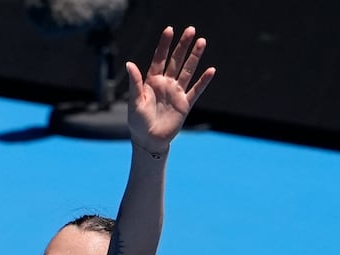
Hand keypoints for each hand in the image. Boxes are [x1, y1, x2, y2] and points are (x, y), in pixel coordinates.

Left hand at [125, 26, 215, 153]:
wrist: (149, 140)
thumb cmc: (138, 122)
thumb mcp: (135, 102)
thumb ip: (135, 82)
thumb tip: (129, 63)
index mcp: (152, 81)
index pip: (159, 58)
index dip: (164, 44)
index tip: (169, 30)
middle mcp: (166, 84)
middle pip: (176, 60)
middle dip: (183, 45)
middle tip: (191, 29)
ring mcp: (176, 93)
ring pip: (187, 71)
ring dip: (195, 57)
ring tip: (202, 42)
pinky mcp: (185, 104)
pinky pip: (196, 90)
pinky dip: (203, 81)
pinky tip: (211, 70)